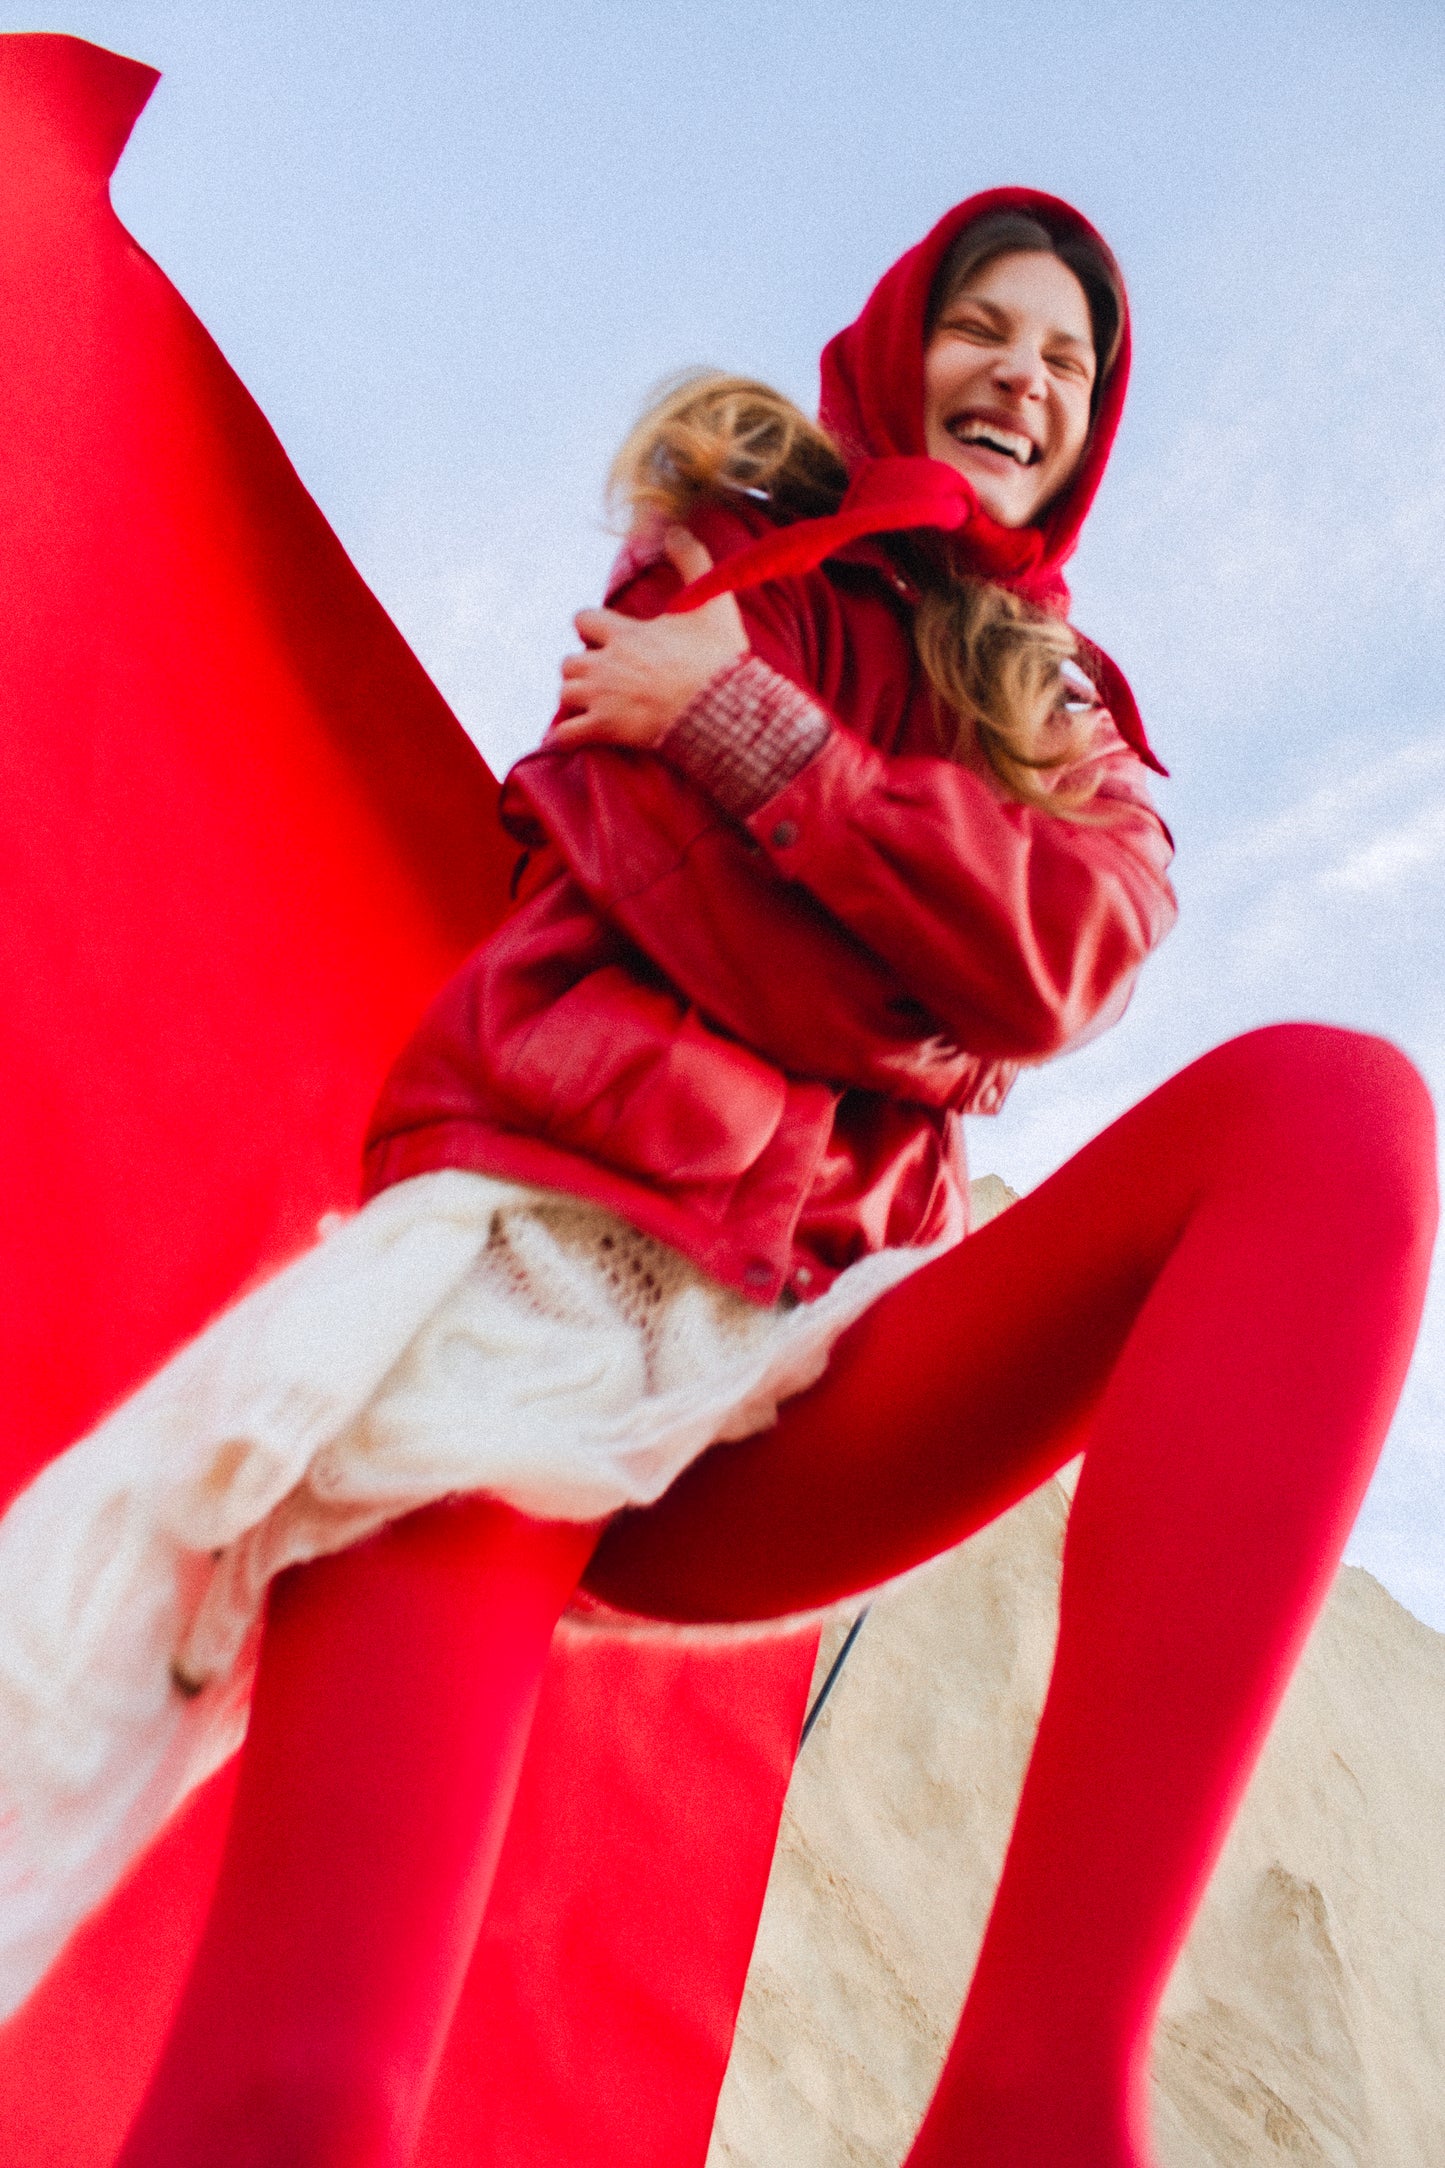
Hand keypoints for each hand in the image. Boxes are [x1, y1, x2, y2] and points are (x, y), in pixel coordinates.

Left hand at [547, 529, 747, 749]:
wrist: (726, 709)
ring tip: (595, 703)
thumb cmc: (719, 659)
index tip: (607, 637)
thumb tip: (674, 528)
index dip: (591, 627)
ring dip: (576, 697)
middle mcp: (607, 664)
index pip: (582, 619)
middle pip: (568, 661)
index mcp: (626, 634)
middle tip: (603, 676)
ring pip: (565, 693)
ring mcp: (603, 698)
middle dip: (582, 667)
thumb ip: (692, 561)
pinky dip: (570, 735)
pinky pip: (566, 734)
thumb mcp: (712, 603)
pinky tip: (582, 733)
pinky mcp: (605, 729)